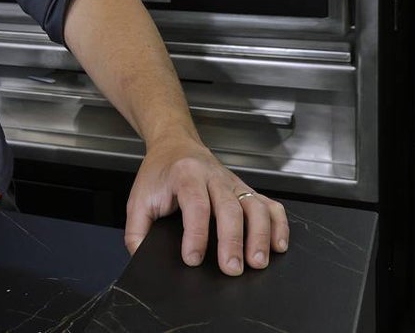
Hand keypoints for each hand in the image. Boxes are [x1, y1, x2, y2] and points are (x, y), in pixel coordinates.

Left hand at [124, 135, 289, 274]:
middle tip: (231, 269)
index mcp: (185, 175)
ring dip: (260, 235)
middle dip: (232, 240)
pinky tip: (277, 246)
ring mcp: (234, 183)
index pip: (195, 204)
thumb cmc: (159, 173)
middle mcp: (213, 177)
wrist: (175, 144)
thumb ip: (136, 229)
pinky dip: (279, 225)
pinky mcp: (246, 189)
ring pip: (255, 206)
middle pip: (229, 207)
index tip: (193, 259)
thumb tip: (141, 257)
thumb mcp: (138, 198)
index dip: (196, 234)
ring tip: (257, 262)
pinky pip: (270, 205)